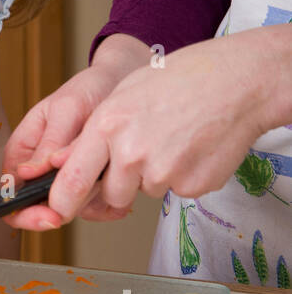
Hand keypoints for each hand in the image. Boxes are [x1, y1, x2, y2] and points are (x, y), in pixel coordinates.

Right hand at [2, 35, 150, 229]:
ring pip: (70, 209)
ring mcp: (64, 178)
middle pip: (39, 208)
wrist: (121, 84)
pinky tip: (121, 185)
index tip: (51, 215)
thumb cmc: (88, 89)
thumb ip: (51, 141)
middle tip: (93, 195)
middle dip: (67, 207)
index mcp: (22, 151)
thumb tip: (27, 172)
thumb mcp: (67, 109)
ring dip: (92, 201)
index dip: (25, 211)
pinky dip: (110, 203)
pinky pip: (94, 207)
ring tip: (112, 176)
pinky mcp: (88, 184)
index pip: (10, 193)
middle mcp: (39, 170)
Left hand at [43, 33, 269, 223]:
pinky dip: (183, 175)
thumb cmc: (180, 81)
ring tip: (173, 139)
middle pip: (110, 195)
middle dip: (118, 184)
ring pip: (145, 192)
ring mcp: (164, 172)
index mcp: (108, 125)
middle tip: (141, 152)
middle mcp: (132, 152)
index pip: (72, 180)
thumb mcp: (124, 94)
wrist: (237, 82)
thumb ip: (92, 133)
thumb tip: (60, 164)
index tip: (56, 212)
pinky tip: (193, 146)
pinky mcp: (192, 186)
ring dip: (154, 176)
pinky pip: (176, 191)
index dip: (61, 202)